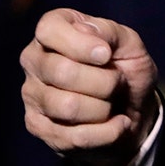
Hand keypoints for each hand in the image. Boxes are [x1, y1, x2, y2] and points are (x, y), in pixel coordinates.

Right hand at [21, 8, 158, 165]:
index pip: (49, 30)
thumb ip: (109, 32)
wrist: (133, 109)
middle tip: (117, 82)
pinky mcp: (38, 127)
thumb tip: (84, 29)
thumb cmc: (126, 68)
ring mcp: (31, 94)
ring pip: (68, 107)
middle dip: (104, 81)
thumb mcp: (129, 44)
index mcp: (52, 31)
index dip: (81, 44)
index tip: (107, 55)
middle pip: (62, 72)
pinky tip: (117, 124)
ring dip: (104, 108)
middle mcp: (33, 59)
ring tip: (113, 103)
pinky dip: (107, 132)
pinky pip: (74, 136)